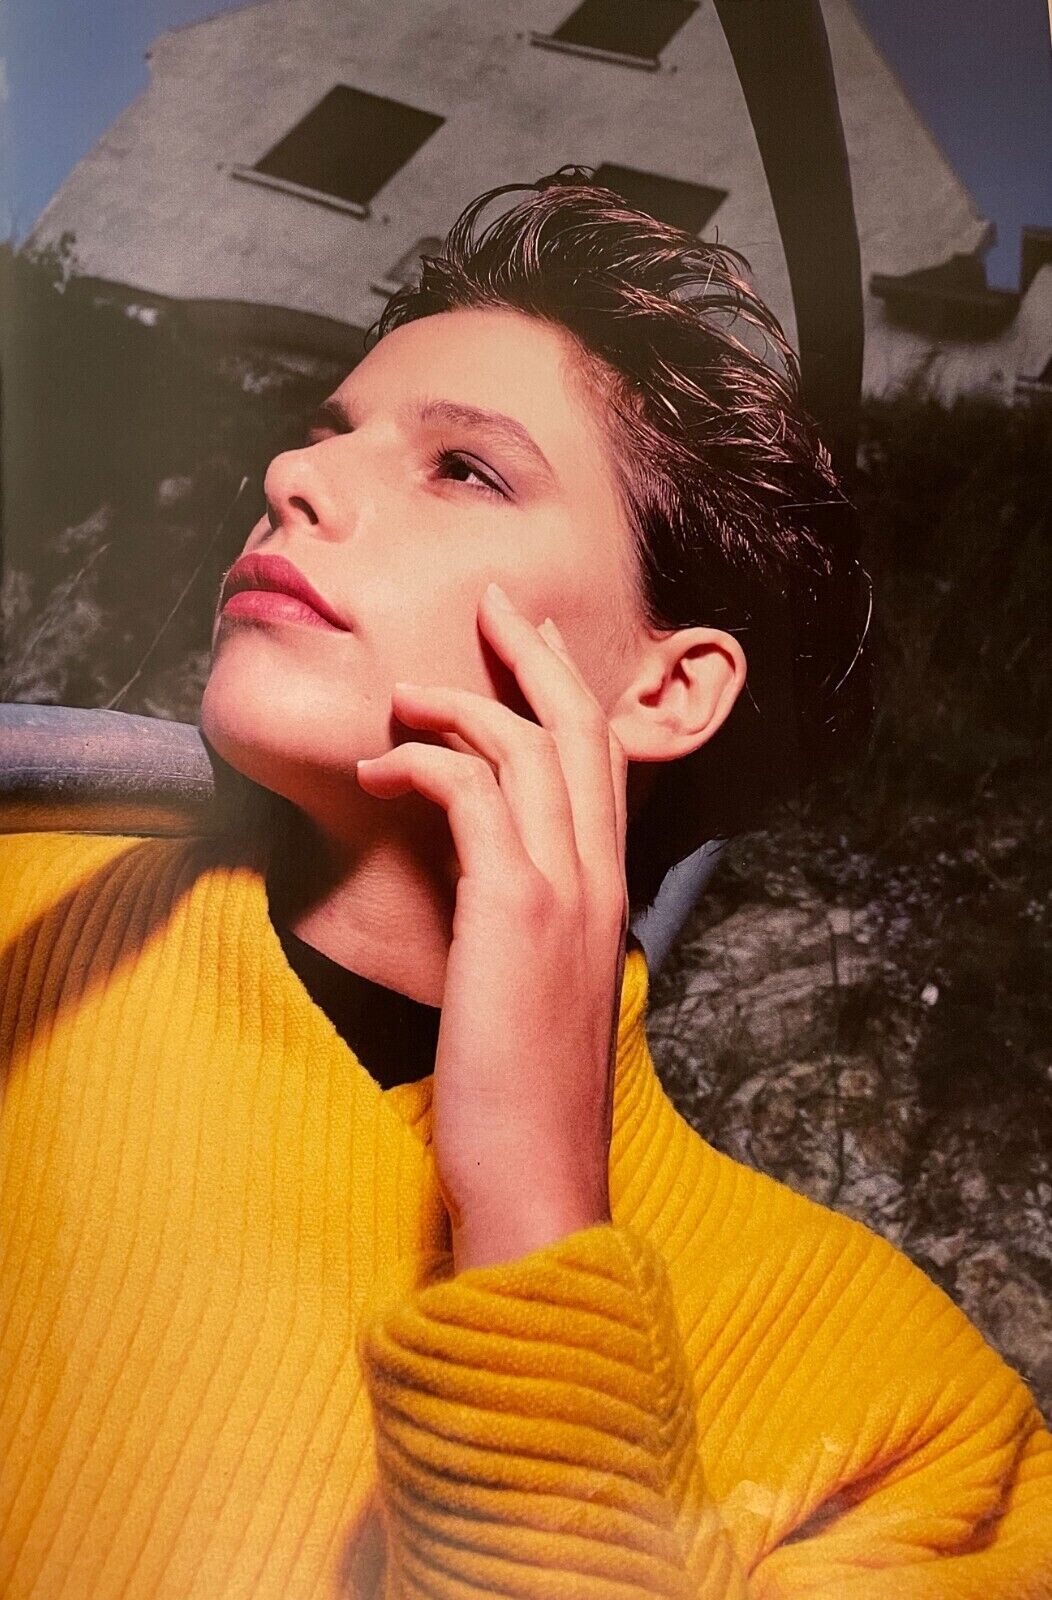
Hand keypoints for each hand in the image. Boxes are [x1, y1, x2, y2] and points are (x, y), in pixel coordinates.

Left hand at [355, 581, 629, 1270]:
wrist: (538, 1175)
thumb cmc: (525, 1098)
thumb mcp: (541, 996)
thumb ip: (531, 931)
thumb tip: (488, 893)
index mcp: (608, 895)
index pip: (601, 766)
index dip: (570, 694)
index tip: (532, 647)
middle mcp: (599, 878)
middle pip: (580, 729)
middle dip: (535, 655)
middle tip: (493, 603)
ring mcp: (565, 890)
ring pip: (527, 746)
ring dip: (459, 702)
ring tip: (399, 694)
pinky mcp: (515, 909)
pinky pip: (471, 791)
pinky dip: (423, 760)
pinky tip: (377, 766)